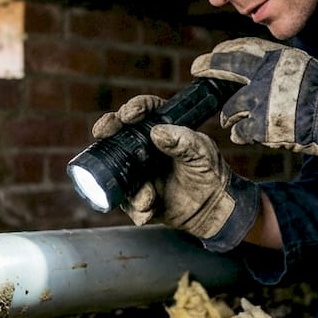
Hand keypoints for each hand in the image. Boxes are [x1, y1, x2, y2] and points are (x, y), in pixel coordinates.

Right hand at [91, 97, 257, 251]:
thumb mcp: (202, 153)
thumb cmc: (210, 173)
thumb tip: (157, 132)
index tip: (129, 115)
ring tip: (148, 196)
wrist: (214, 207)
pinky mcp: (139, 196)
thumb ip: (183, 141)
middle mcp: (146, 148)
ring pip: (117, 169)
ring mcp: (139, 172)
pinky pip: (128, 201)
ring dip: (127, 183)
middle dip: (108, 128)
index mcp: (164, 130)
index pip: (145, 110)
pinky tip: (148, 209)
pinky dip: (136, 207)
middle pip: (119, 132)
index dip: (134, 108)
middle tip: (104, 132)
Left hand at [191, 38, 317, 162]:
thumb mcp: (298, 67)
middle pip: (227, 68)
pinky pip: (240, 129)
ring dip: (230, 114)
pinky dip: (241, 132)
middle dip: (209, 68)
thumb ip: (274, 67)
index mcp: (275, 58)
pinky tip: (243, 132)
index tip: (211, 55)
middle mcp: (265, 74)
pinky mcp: (261, 123)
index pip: (241, 49)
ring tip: (232, 118)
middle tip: (198, 68)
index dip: (223, 52)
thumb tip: (254, 70)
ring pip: (231, 106)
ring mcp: (261, 99)